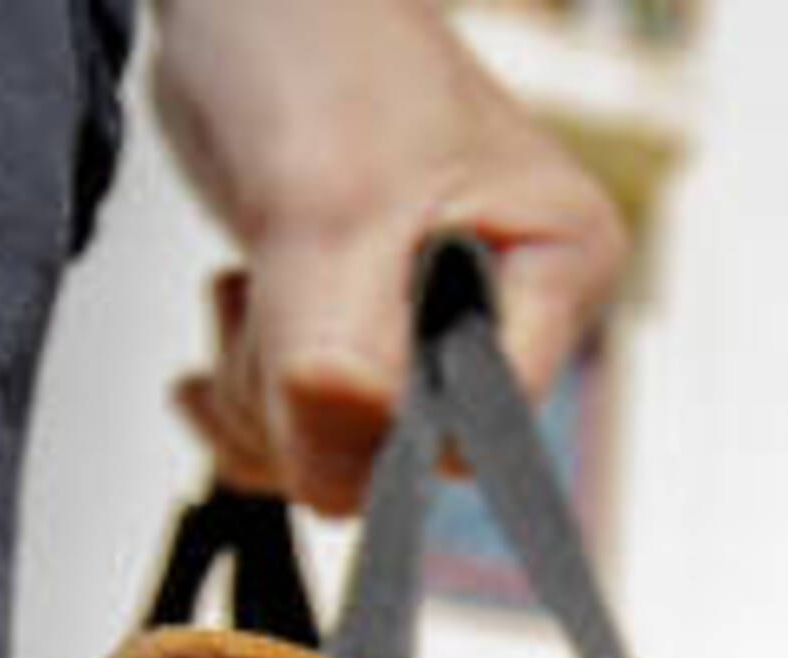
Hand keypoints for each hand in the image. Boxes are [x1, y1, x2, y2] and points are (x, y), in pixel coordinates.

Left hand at [151, 0, 629, 515]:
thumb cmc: (316, 36)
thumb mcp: (326, 201)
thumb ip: (336, 352)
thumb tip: (340, 484)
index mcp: (558, 262)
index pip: (485, 427)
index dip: (388, 424)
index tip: (312, 371)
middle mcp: (509, 303)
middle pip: (407, 452)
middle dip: (306, 399)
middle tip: (261, 303)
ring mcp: (430, 322)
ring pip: (342, 450)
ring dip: (261, 392)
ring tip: (245, 289)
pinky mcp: (362, 330)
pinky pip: (305, 428)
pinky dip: (244, 396)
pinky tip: (228, 325)